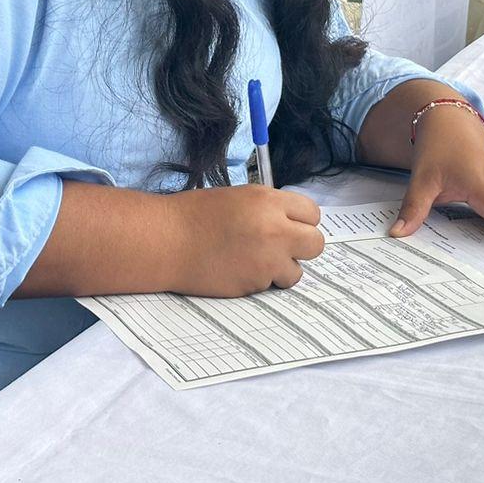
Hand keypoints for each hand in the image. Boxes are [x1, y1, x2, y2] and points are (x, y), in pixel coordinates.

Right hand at [162, 185, 323, 295]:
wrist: (167, 241)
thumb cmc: (194, 215)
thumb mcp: (238, 197)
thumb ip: (268, 209)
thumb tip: (289, 223)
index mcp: (268, 201)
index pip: (312, 213)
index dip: (301, 221)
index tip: (290, 226)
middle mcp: (274, 229)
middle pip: (316, 243)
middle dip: (302, 246)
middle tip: (282, 247)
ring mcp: (266, 260)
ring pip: (297, 271)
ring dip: (282, 268)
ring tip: (256, 261)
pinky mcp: (254, 284)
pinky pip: (271, 285)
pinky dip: (260, 281)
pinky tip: (238, 269)